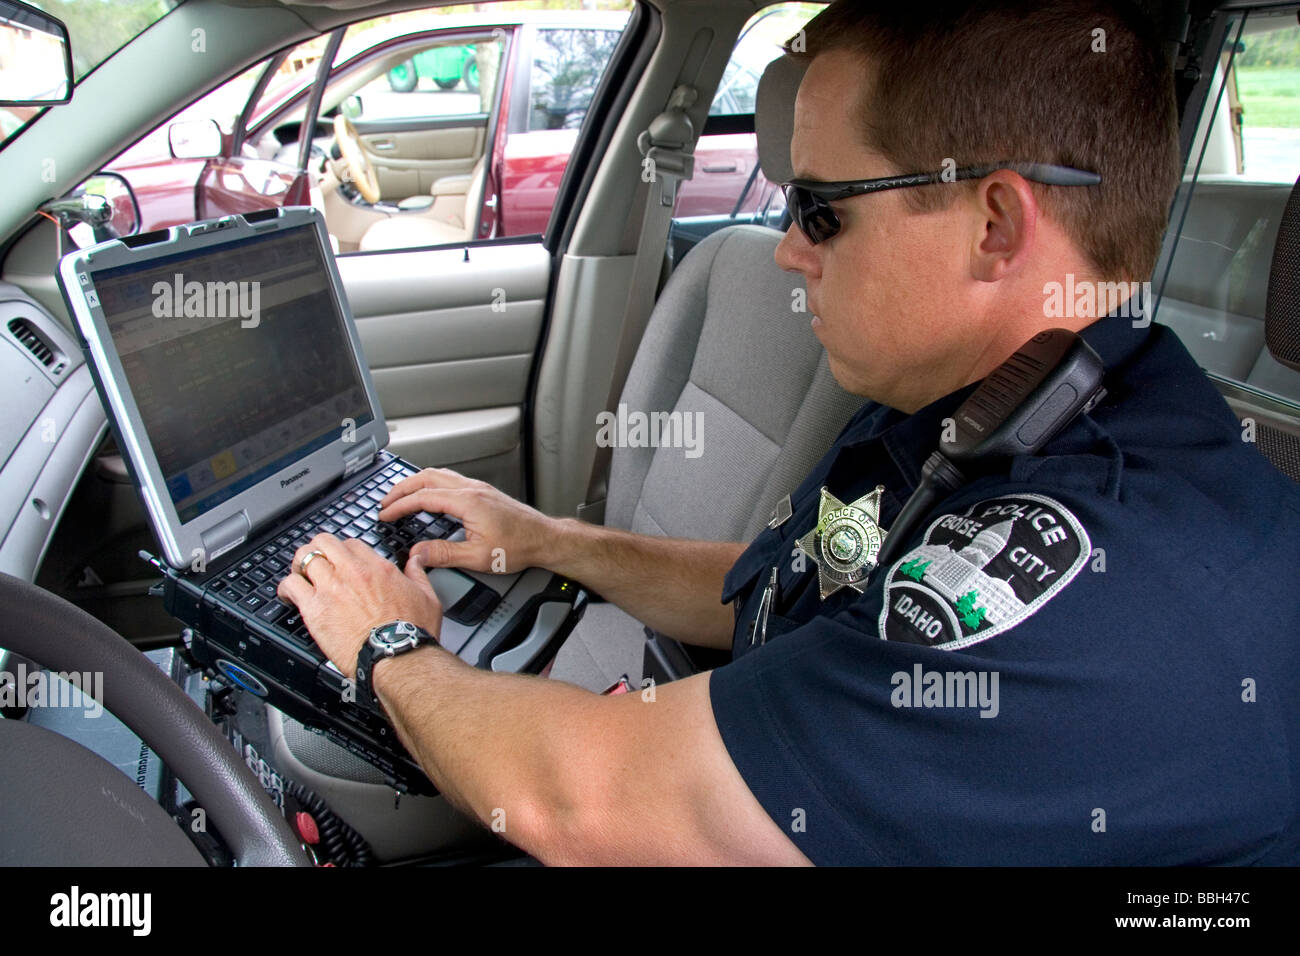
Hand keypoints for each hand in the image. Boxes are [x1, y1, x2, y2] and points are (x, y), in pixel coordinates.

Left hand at [276, 533, 442, 679]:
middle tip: (316, 560)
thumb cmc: (412, 632)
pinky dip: (286, 587)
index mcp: (377, 568)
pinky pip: (290, 585)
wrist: (396, 656)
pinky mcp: (314, 609)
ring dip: (300, 564)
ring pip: (304, 558)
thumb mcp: (427, 596)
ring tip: (299, 574)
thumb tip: (416, 559)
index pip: (351, 543)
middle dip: (318, 549)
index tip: (341, 560)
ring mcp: (330, 588)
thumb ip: (418, 573)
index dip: (343, 550)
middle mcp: (351, 572)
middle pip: (323, 542)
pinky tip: (288, 594)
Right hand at [378, 467, 556, 573]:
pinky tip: (429, 495)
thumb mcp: (477, 557)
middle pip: (427, 477)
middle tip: (385, 501)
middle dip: (402, 488)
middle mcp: (472, 489)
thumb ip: (443, 554)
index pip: (423, 497)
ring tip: (401, 496)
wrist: (544, 539)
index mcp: (467, 501)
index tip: (385, 514)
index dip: (400, 506)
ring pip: (439, 475)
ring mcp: (479, 488)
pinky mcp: (484, 492)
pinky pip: (450, 480)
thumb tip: (417, 554)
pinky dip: (431, 484)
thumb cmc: (519, 546)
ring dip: (416, 483)